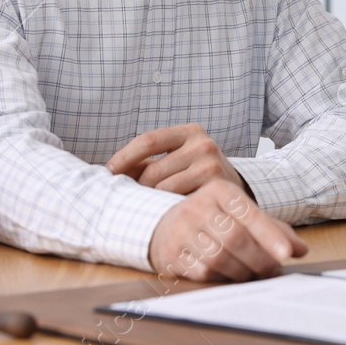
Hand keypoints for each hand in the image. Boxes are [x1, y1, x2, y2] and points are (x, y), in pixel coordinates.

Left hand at [108, 123, 247, 195]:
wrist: (237, 191)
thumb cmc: (198, 175)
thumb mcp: (177, 160)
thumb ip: (148, 162)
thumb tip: (110, 171)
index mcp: (189, 132)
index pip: (149, 140)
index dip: (125, 156)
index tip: (108, 171)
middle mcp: (202, 144)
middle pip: (153, 170)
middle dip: (138, 187)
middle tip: (131, 200)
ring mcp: (211, 165)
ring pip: (164, 188)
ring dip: (152, 201)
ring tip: (150, 208)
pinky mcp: (216, 187)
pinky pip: (179, 200)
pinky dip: (168, 208)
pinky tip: (167, 212)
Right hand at [148, 180, 306, 282]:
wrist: (161, 224)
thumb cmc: (211, 219)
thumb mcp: (238, 214)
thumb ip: (271, 229)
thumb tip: (300, 249)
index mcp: (219, 191)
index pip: (249, 213)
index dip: (269, 235)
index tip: (285, 253)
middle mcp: (197, 206)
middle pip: (235, 238)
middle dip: (259, 259)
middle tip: (273, 270)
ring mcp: (181, 231)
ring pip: (219, 258)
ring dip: (242, 272)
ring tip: (253, 275)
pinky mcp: (171, 254)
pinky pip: (203, 273)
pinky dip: (221, 279)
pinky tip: (229, 277)